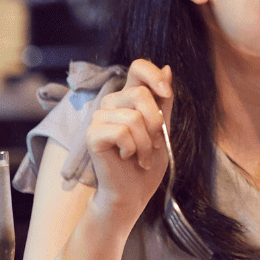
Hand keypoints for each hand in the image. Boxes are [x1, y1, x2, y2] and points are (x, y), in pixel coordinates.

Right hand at [85, 59, 172, 227]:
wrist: (133, 193)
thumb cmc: (147, 161)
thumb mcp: (163, 128)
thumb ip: (164, 100)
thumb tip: (167, 68)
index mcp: (129, 98)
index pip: (138, 66)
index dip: (154, 75)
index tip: (166, 93)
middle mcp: (111, 103)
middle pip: (140, 93)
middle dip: (156, 122)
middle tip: (155, 143)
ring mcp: (98, 118)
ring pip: (134, 116)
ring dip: (147, 142)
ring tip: (142, 156)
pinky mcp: (91, 135)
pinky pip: (122, 131)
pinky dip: (134, 148)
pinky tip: (128, 157)